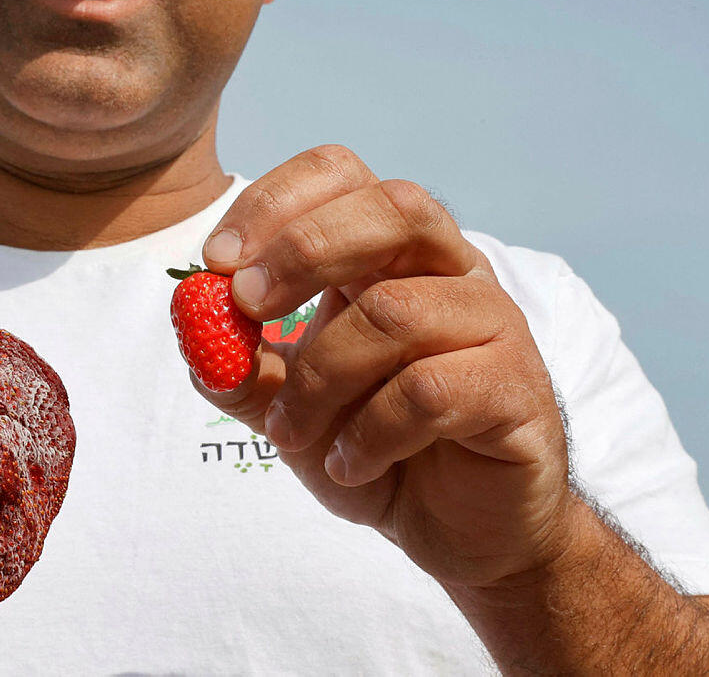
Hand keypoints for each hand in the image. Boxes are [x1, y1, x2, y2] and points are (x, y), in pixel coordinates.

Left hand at [198, 146, 571, 590]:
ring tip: (290, 433)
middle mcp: (451, 270)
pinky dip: (369, 432)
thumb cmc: (375, 449)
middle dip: (303, 250)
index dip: (275, 202)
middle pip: (392, 209)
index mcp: (392, 252)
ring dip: (319, 377)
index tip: (217, 260)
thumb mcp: (285, 407)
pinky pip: (430, 390)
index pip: (342, 174)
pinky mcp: (516, 388)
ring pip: (397, 311)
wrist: (459, 533)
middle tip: (246, 307)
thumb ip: (237, 365)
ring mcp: (494, 323)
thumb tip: (192, 318)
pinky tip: (350, 465)